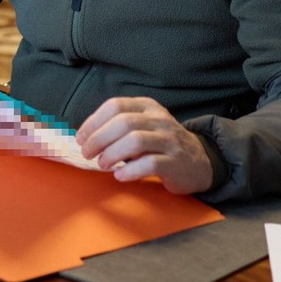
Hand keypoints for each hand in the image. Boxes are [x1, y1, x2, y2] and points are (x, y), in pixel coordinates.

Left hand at [74, 96, 214, 194]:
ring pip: (135, 140)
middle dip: (98, 138)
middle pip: (123, 122)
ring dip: (112, 153)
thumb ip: (118, 128)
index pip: (115, 106)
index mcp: (147, 107)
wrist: (200, 162)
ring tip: (102, 164)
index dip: (93, 122)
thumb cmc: (161, 145)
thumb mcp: (143, 127)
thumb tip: (85, 137)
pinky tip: (120, 175)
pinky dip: (130, 170)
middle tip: (87, 153)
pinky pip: (150, 164)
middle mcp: (160, 120)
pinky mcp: (175, 162)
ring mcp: (170, 140)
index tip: (80, 138)